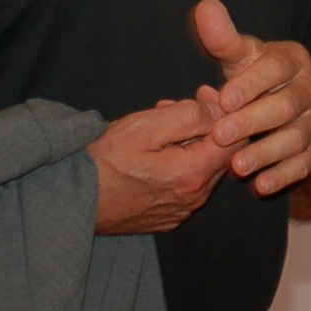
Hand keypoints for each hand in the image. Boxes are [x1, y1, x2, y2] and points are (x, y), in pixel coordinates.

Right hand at [88, 94, 229, 233]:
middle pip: (220, 154)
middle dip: (205, 125)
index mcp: (193, 175)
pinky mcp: (169, 217)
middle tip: (175, 106)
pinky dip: (180, 163)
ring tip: (160, 124)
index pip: (235, 140)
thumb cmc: (105, 160)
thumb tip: (220, 111)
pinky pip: (187, 184)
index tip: (204, 94)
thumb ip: (189, 116)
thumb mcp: (145, 127)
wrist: (74, 199)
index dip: (225, 112)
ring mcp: (181, 211)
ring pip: (203, 168)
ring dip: (191, 142)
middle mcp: (194, 198)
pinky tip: (157, 151)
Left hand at [193, 0, 310, 196]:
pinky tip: (261, 186)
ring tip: (237, 166)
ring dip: (266, 153)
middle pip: (285, 106)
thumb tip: (204, 7)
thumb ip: (224, 38)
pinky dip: (284, 176)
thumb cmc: (265, 76)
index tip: (224, 98)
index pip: (276, 69)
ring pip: (295, 138)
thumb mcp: (247, 56)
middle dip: (253, 122)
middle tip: (221, 135)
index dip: (251, 84)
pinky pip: (304, 164)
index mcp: (293, 60)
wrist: (308, 101)